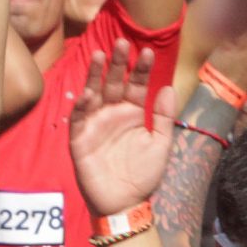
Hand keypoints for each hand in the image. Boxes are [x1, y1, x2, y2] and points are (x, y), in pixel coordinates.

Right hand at [69, 40, 175, 216]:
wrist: (125, 204)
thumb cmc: (143, 175)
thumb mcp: (161, 144)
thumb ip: (163, 117)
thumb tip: (167, 87)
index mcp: (132, 113)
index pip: (136, 85)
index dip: (140, 69)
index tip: (147, 52)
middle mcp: (112, 114)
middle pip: (113, 83)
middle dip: (117, 63)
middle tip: (122, 42)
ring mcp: (95, 125)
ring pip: (94, 94)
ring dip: (96, 76)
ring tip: (101, 57)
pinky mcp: (80, 140)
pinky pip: (79, 120)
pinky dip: (82, 106)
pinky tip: (88, 93)